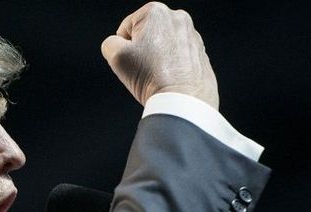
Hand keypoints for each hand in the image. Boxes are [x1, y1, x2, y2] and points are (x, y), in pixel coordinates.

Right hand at [101, 2, 218, 108]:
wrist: (182, 99)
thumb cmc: (152, 77)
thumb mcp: (116, 56)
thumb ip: (109, 43)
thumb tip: (117, 44)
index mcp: (156, 12)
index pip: (125, 28)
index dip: (123, 47)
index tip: (132, 60)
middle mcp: (178, 18)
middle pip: (145, 35)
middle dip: (141, 51)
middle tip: (143, 68)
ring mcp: (192, 35)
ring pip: (162, 46)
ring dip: (156, 58)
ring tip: (157, 74)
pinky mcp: (200, 52)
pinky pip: (177, 57)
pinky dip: (171, 66)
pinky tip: (169, 78)